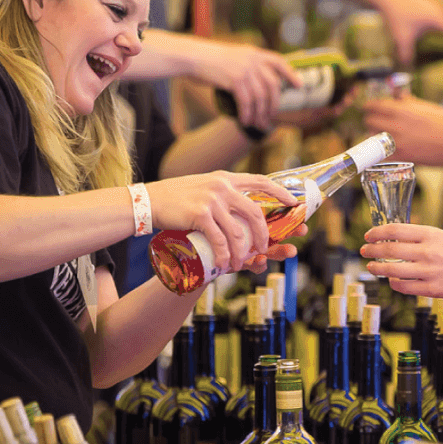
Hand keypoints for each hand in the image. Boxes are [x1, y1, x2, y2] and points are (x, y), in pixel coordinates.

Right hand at [146, 172, 304, 273]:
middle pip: (256, 213)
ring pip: (239, 231)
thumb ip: (222, 191)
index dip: (281, 193)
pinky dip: (224, 255)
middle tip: (264, 248)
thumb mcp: (203, 186)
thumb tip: (241, 201)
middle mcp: (223, 187)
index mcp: (226, 179)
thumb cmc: (176, 197)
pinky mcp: (200, 215)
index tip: (294, 203)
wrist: (148, 200)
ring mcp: (212, 201)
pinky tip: (224, 264)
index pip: (261, 182)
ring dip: (243, 251)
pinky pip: (220, 240)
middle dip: (264, 234)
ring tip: (240, 262)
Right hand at [188, 39, 301, 131]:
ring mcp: (244, 69)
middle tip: (270, 118)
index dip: (291, 74)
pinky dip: (247, 113)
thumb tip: (260, 83)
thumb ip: (248, 65)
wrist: (191, 56)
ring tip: (257, 124)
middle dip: (274, 105)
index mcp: (254, 53)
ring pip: (260, 97)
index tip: (299, 85)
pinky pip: (246, 101)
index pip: (279, 61)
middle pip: (273, 85)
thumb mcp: (234, 56)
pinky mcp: (234, 79)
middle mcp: (252, 59)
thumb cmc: (209, 60)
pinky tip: (245, 120)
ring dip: (260, 114)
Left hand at [360, 223, 442, 299]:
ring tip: (371, 266)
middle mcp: (429, 252)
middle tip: (364, 251)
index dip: (377, 232)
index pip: (395, 230)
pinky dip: (394, 283)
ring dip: (378, 268)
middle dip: (372, 250)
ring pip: (392, 270)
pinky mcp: (431, 289)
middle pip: (389, 250)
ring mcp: (429, 272)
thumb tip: (395, 237)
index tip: (369, 235)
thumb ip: (422, 237)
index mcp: (431, 235)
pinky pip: (404, 287)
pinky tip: (392, 279)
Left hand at [363, 95, 442, 165]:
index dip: (369, 107)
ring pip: (372, 138)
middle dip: (370, 122)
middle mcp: (395, 124)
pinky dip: (380, 154)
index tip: (369, 110)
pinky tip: (384, 154)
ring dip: (375, 137)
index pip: (372, 105)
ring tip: (382, 139)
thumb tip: (398, 97)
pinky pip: (380, 156)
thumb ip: (409, 102)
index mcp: (401, 109)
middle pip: (368, 121)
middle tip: (375, 124)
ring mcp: (396, 141)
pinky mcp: (401, 156)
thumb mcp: (427, 107)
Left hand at [367, 0, 442, 64]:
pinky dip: (429, 18)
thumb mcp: (402, 38)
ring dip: (437, 26)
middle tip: (442, 46)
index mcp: (437, 18)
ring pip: (439, 16)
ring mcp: (431, 0)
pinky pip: (431, 10)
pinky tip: (419, 24)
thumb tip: (408, 66)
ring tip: (431, 36)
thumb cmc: (396, 16)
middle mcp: (438, 7)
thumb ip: (407, 54)